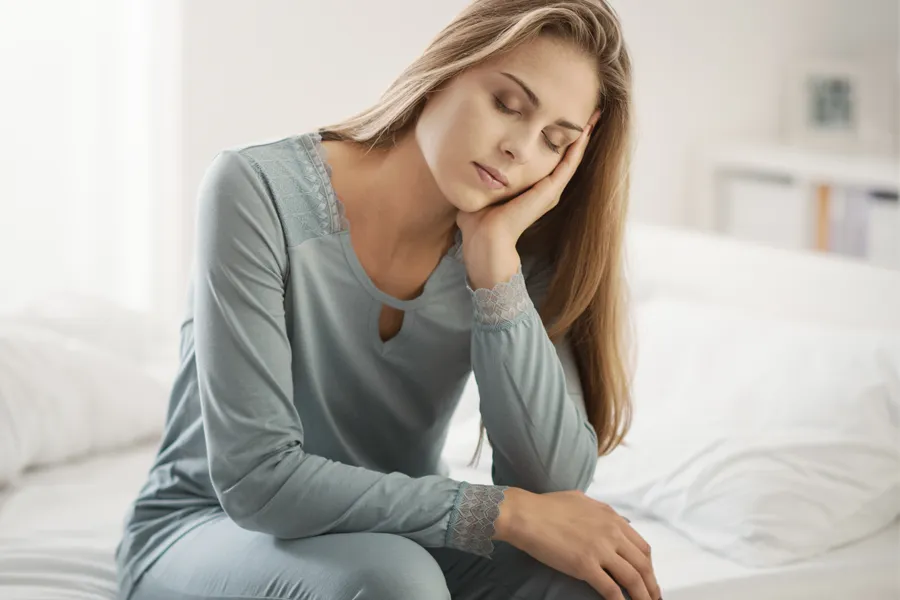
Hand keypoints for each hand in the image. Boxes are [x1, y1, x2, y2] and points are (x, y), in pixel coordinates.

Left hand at [456, 109, 599, 247]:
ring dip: (583, 137)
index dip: (557, 139)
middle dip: (577, 134)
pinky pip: (568, 164)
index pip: (549, 160)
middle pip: (566, 156)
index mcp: (531, 190)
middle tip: (590, 111)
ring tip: (594, 115)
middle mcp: (545, 190)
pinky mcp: (550, 191)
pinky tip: (585, 130)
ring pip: (572, 158)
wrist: (486, 238)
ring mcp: (550, 191)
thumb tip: (465, 168)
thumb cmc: (478, 221)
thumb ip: (478, 179)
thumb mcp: (481, 191)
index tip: (561, 117)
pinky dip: (578, 147)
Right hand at [494, 487, 661, 599]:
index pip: (642, 547)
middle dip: (652, 586)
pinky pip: (611, 589)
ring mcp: (600, 549)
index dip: (648, 567)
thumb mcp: (581, 501)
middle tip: (654, 599)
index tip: (648, 579)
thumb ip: (599, 512)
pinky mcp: (585, 565)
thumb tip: (609, 520)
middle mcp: (611, 532)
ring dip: (643, 597)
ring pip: (633, 579)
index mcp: (611, 518)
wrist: (526, 514)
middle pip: (643, 565)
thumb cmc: (547, 506)